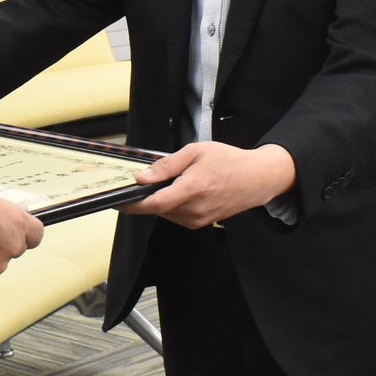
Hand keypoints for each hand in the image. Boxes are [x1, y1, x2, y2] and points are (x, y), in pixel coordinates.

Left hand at [119, 141, 295, 228]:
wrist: (257, 178)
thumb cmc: (228, 160)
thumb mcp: (194, 152)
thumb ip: (166, 166)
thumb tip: (142, 177)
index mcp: (191, 190)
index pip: (154, 204)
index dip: (132, 204)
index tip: (118, 200)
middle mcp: (194, 210)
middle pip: (157, 209)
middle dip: (144, 198)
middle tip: (139, 183)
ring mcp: (199, 219)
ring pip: (166, 213)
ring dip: (158, 201)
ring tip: (163, 183)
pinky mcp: (203, 222)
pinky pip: (177, 216)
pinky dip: (170, 205)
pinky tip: (176, 190)